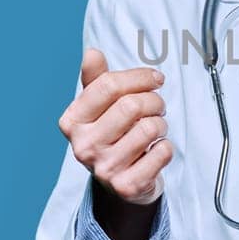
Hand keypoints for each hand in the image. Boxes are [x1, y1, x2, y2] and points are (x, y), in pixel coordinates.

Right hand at [58, 47, 172, 204]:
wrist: (122, 183)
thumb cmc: (113, 136)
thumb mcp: (99, 107)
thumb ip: (97, 80)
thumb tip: (92, 53)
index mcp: (72, 121)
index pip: (108, 85)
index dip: (139, 77)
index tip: (156, 78)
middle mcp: (83, 146)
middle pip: (131, 105)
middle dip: (154, 101)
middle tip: (157, 106)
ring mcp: (104, 168)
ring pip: (150, 128)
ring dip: (161, 124)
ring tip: (155, 129)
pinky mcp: (127, 186)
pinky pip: (162, 152)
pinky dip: (166, 148)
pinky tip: (155, 151)